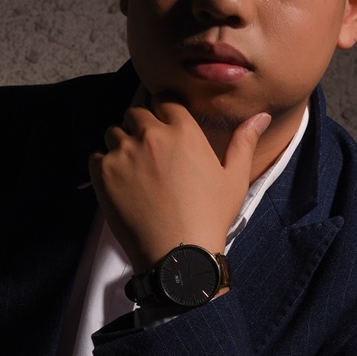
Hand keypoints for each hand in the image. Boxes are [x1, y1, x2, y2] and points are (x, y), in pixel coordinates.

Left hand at [88, 96, 270, 271]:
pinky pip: (96, 157)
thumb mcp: (234, 180)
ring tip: (134, 170)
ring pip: (113, 133)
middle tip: (149, 152)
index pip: (164, 99)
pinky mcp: (104, 174)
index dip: (164, 111)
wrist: (178, 256)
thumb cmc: (209, 218)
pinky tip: (120, 184)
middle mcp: (151, 135)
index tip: (165, 126)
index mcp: (183, 130)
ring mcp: (124, 153)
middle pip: (135, 112)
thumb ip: (243, 142)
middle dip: (141, 126)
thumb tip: (260, 116)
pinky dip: (104, 166)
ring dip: (122, 145)